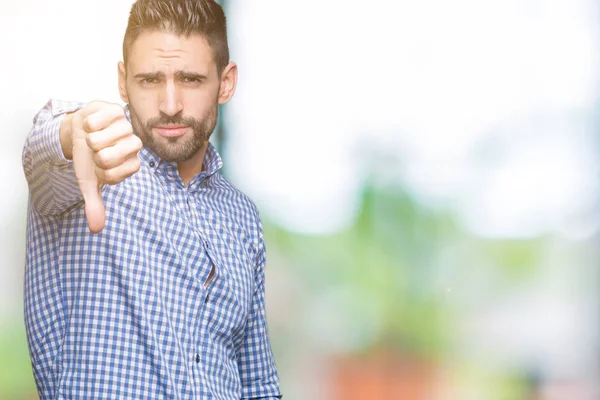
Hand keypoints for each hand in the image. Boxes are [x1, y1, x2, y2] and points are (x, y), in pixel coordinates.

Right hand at [66, 101, 141, 232]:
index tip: (99, 166)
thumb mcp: (89, 182)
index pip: (113, 175)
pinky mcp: (116, 110)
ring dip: (89, 139)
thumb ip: (95, 204)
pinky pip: (94, 122)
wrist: (82, 130)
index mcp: (131, 164)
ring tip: (94, 136)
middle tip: (96, 150)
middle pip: (107, 158)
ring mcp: (127, 127)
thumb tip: (96, 230)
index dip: (99, 171)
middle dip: (92, 156)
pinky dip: (87, 124)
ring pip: (99, 139)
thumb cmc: (89, 156)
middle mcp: (134, 146)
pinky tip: (93, 124)